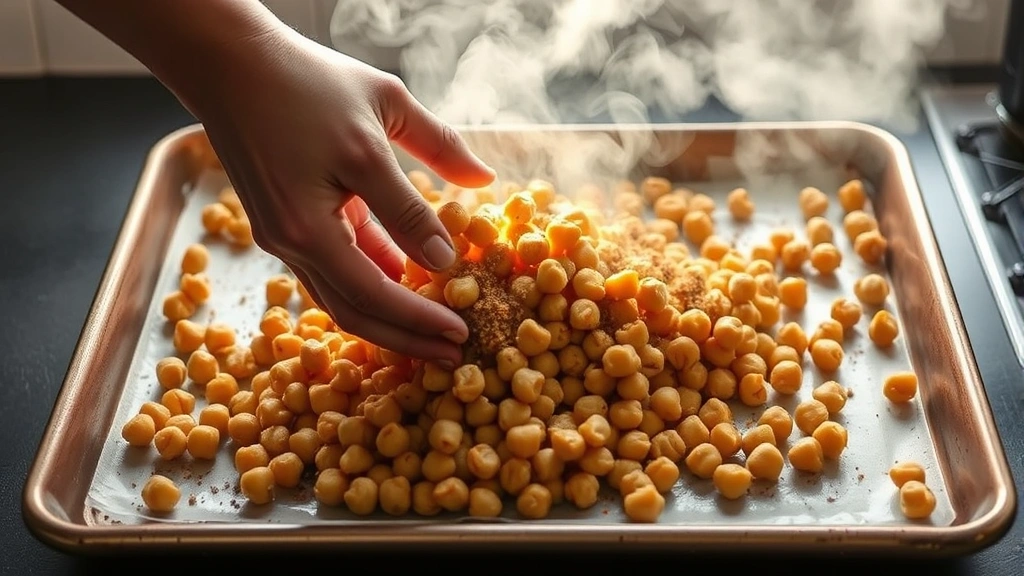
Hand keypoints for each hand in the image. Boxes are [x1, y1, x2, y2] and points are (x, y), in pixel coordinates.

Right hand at [189, 26, 493, 367]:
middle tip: (454, 356)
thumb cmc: (305, 81)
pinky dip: (368, 281)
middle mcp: (291, 242)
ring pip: (341, 296)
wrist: (228, 63)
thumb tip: (482, 182)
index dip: (422, 317)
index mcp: (310, 223)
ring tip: (434, 329)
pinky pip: (330, 268)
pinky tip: (405, 278)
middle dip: (407, 338)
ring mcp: (283, 236)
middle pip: (354, 312)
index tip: (464, 332)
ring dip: (388, 317)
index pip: (377, 292)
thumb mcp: (382, 110)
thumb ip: (435, 150)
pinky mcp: (283, 225)